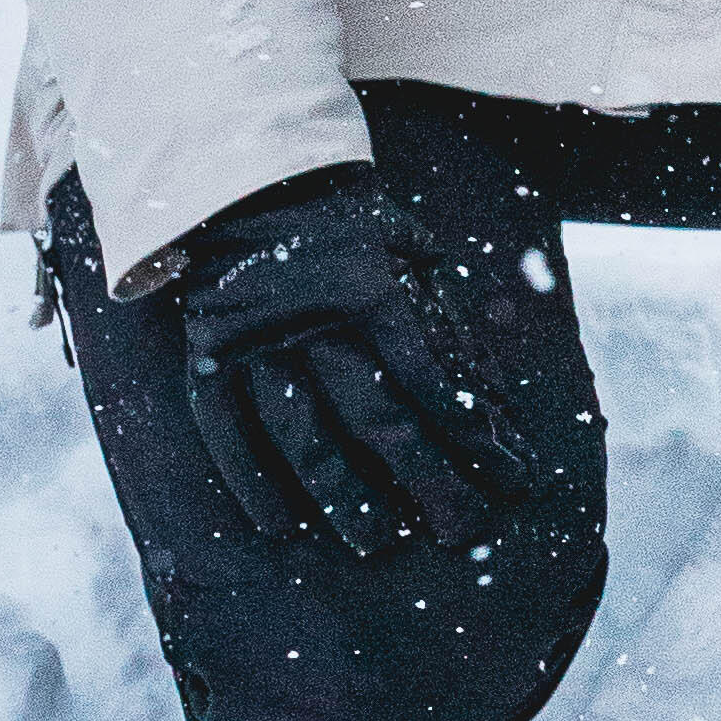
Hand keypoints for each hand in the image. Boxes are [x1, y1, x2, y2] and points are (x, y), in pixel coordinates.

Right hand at [173, 170, 537, 562]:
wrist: (248, 179)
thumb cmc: (348, 226)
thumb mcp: (409, 252)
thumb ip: (445, 321)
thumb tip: (495, 403)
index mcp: (373, 288)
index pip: (433, 378)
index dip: (477, 433)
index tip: (513, 475)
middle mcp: (316, 320)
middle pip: (378, 419)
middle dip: (428, 480)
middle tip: (463, 528)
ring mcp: (256, 342)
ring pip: (304, 435)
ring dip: (343, 497)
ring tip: (379, 542)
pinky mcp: (207, 355)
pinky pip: (226, 430)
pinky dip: (250, 481)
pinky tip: (280, 525)